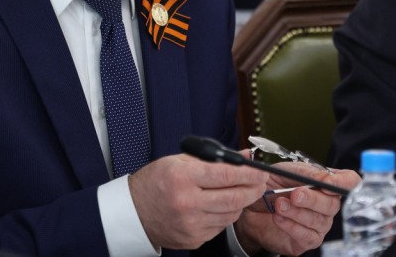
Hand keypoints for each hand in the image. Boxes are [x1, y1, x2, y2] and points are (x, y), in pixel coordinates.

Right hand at [129, 153, 268, 249]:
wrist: (135, 212)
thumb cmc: (156, 182)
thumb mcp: (181, 160)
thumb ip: (215, 158)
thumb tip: (244, 156)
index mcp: (183, 178)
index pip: (226, 174)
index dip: (249, 173)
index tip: (259, 170)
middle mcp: (187, 202)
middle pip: (234, 198)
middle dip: (253, 189)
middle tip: (260, 183)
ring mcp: (191, 224)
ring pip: (231, 214)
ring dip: (241, 202)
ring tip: (240, 192)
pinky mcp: (194, 238)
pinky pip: (220, 226)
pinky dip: (226, 215)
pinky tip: (220, 205)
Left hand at [235, 163, 359, 255]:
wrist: (251, 206)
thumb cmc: (272, 186)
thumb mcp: (287, 172)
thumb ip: (308, 174)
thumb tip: (327, 178)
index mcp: (325, 183)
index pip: (350, 182)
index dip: (344, 183)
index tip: (329, 184)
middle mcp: (326, 204)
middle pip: (333, 204)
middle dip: (312, 199)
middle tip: (295, 195)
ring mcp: (319, 223)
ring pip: (319, 220)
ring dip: (297, 212)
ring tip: (279, 205)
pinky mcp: (307, 240)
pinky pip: (307, 235)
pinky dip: (292, 225)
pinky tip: (279, 217)